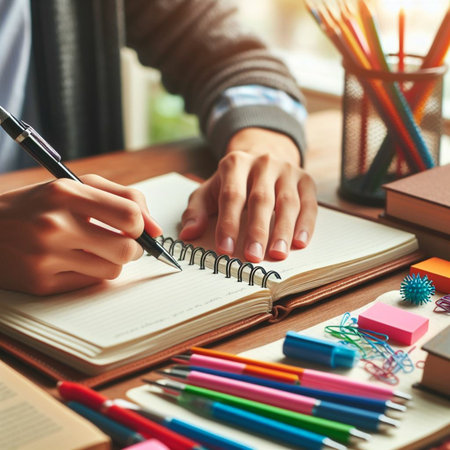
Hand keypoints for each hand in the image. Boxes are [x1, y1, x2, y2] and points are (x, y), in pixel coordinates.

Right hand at [0, 175, 161, 294]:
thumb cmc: (37, 206)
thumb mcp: (75, 186)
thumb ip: (123, 197)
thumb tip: (156, 228)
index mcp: (66, 193)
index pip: (129, 216)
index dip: (140, 225)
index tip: (133, 227)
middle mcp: (55, 225)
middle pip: (126, 249)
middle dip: (132, 248)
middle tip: (121, 243)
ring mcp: (45, 257)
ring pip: (112, 270)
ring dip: (111, 262)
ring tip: (92, 250)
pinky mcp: (40, 283)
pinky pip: (89, 284)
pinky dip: (89, 274)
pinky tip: (72, 262)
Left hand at [179, 127, 316, 261]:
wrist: (262, 156)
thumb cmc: (233, 182)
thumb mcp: (209, 190)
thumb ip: (195, 211)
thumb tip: (188, 234)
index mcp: (235, 164)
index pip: (232, 196)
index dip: (228, 224)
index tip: (225, 250)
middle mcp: (263, 163)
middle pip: (261, 199)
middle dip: (257, 231)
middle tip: (252, 258)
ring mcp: (287, 170)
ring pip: (287, 202)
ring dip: (283, 231)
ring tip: (277, 255)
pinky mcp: (305, 179)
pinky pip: (309, 203)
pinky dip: (306, 224)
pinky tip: (300, 243)